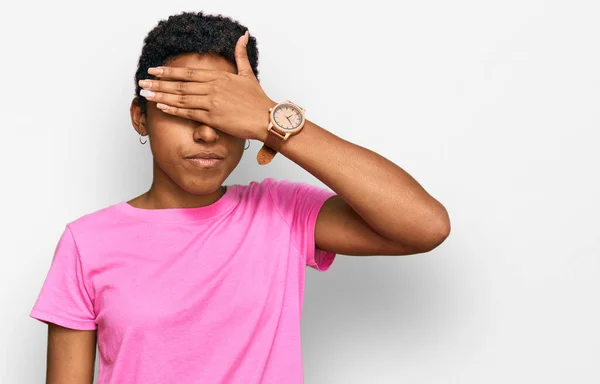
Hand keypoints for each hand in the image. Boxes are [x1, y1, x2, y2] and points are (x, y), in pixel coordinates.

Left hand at [138, 31, 275, 141]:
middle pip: (180, 85)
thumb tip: (243, 36)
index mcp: (219, 77)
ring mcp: (212, 103)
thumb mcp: (248, 74)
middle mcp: (213, 88)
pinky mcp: (213, 118)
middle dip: (159, 83)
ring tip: (146, 94)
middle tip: (142, 82)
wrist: (267, 118)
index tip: (154, 70)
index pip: (188, 73)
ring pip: (181, 98)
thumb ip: (241, 55)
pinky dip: (174, 110)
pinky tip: (162, 107)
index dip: (169, 71)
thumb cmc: (258, 99)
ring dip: (162, 96)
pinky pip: (189, 113)